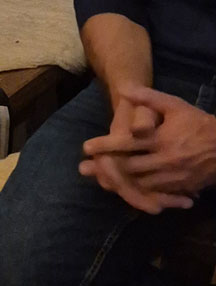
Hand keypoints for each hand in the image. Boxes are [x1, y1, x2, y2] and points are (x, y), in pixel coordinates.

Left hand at [83, 85, 215, 205]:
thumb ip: (148, 98)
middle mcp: (166, 160)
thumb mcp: (175, 106)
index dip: (105, 145)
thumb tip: (123, 90)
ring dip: (120, 183)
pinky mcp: (182, 188)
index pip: (127, 143)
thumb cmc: (198, 124)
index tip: (86, 147)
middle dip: (107, 168)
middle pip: (130, 168)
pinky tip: (124, 191)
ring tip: (100, 180)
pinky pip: (156, 195)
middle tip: (86, 168)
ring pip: (141, 184)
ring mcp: (174, 177)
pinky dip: (139, 193)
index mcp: (161, 139)